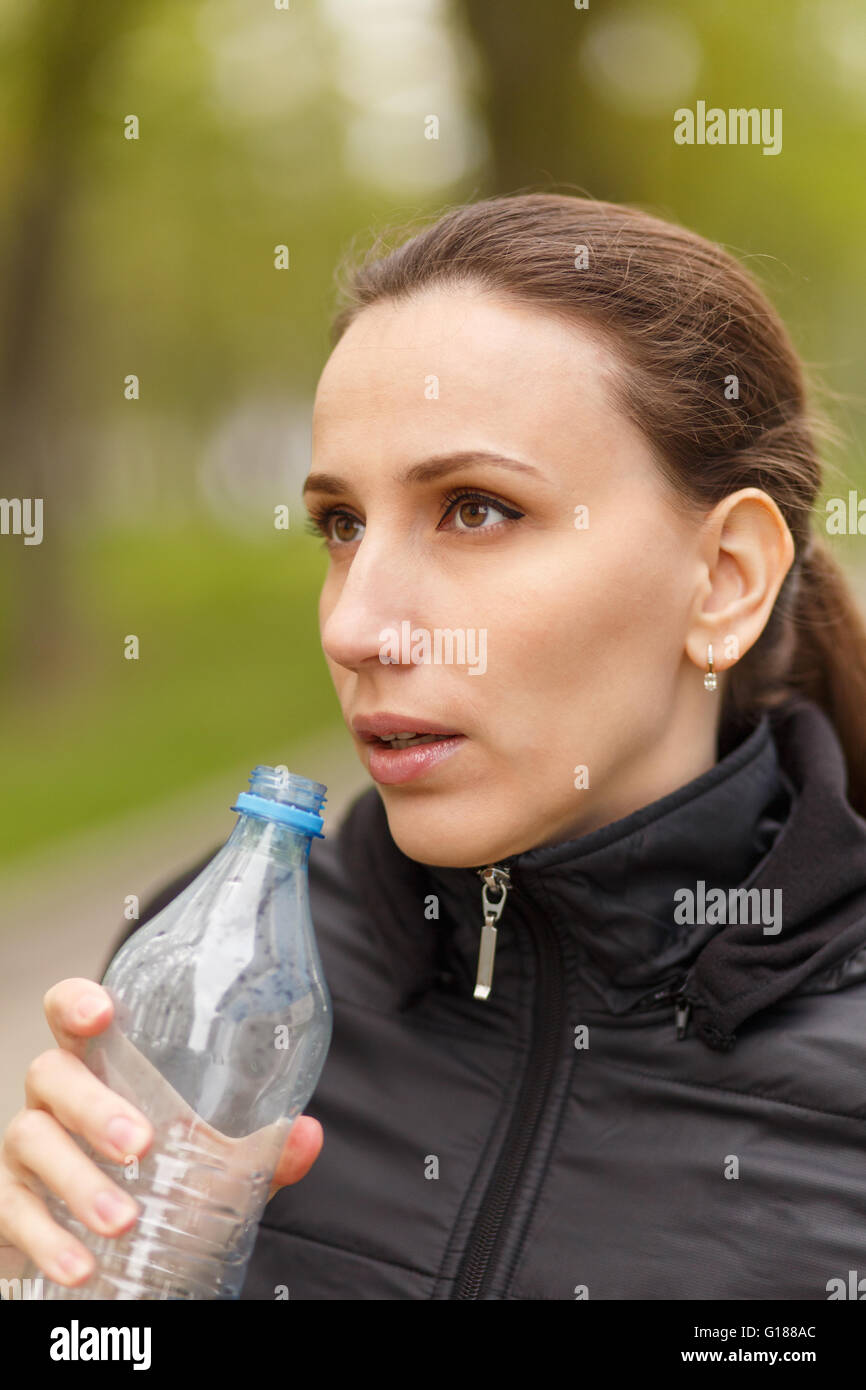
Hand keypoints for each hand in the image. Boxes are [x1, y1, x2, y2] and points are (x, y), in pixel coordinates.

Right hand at [0, 978, 322, 1288]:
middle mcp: (53, 1098)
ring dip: (79, 1182)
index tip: (101, 1014)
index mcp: (100, 1066)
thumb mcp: (212, 1162)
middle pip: (51, 1075)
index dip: (75, 1002)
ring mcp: (25, 1149)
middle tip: (141, 1145)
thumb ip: (259, 1150)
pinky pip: (14, 1213)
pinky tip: (82, 1266)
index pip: (68, 1011)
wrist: (106, 1247)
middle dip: (93, 1106)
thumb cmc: (158, 1177)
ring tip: (124, 1221)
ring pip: (32, 1143)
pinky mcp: (8, 1205)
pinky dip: (50, 1241)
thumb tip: (307, 1135)